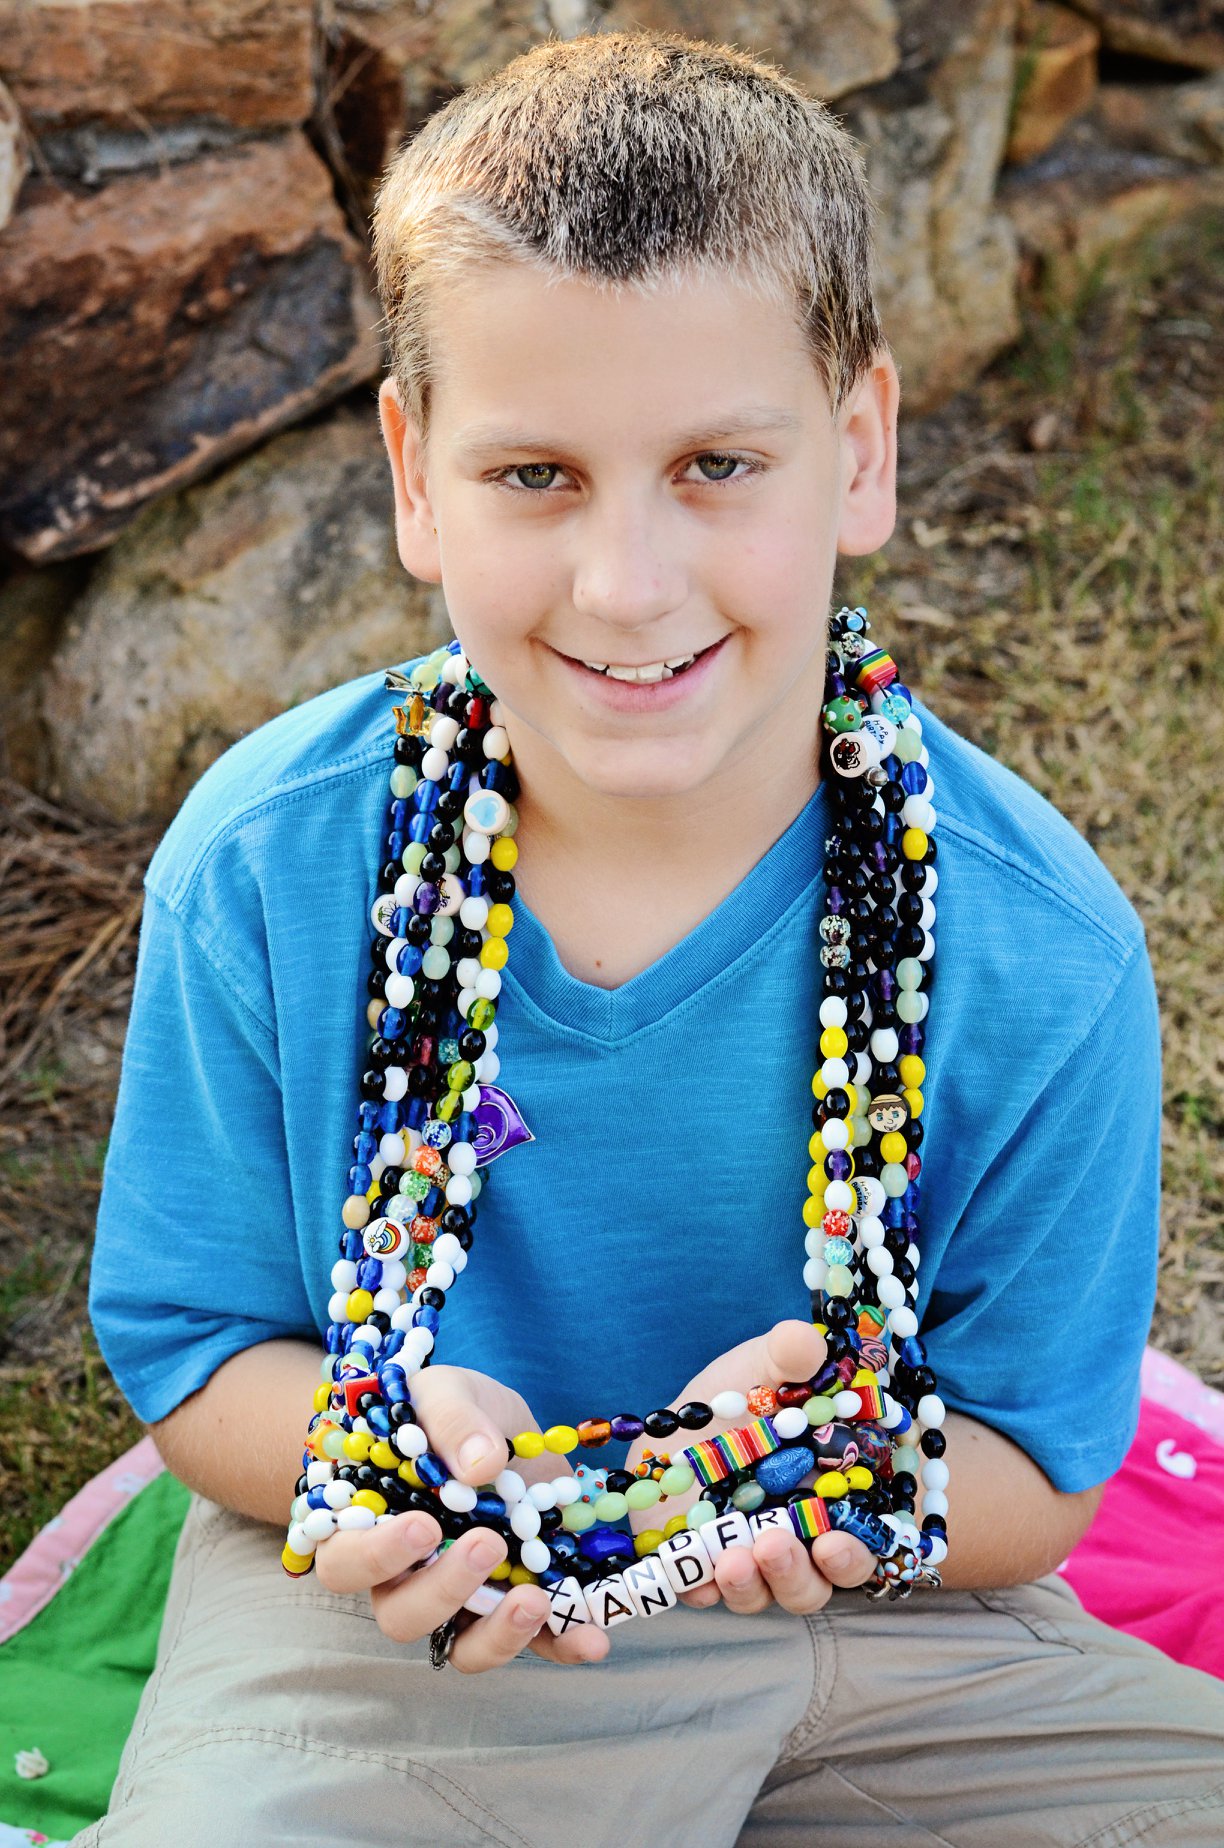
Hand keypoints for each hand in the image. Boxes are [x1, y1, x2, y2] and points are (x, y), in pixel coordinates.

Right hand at [313, 1364, 609, 1669]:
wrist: (496, 1425)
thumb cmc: (449, 1410)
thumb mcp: (447, 1391)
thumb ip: (452, 1418)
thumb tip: (480, 1462)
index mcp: (368, 1526)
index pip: (346, 1563)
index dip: (378, 1557)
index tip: (424, 1526)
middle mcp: (406, 1577)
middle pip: (401, 1615)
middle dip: (444, 1590)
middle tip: (488, 1545)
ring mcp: (461, 1601)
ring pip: (461, 1648)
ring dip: (498, 1634)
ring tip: (537, 1599)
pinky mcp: (512, 1607)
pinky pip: (531, 1647)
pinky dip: (561, 1646)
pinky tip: (592, 1639)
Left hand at [625, 1319, 876, 1616]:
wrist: (688, 1414)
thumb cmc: (748, 1390)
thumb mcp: (767, 1364)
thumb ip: (790, 1356)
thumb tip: (805, 1342)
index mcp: (834, 1498)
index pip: (862, 1545)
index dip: (854, 1554)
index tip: (836, 1543)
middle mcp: (800, 1540)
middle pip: (815, 1582)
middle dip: (799, 1574)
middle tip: (773, 1546)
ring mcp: (750, 1556)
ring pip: (763, 1593)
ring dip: (751, 1586)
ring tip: (731, 1562)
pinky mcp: (700, 1563)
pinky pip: (703, 1592)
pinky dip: (699, 1590)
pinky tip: (690, 1580)